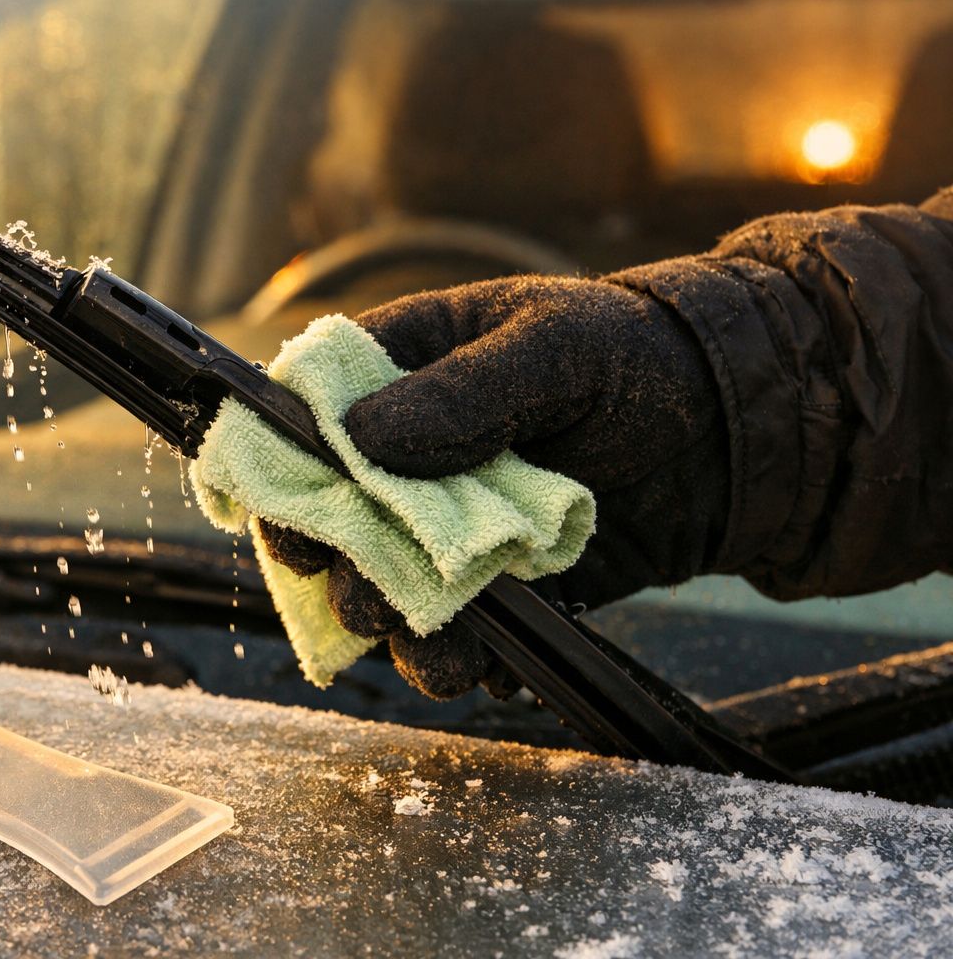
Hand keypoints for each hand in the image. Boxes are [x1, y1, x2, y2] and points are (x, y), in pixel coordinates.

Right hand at [263, 274, 728, 699]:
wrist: (734, 428)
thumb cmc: (635, 355)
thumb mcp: (554, 348)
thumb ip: (464, 391)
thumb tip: (363, 439)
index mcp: (401, 369)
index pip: (306, 417)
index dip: (283, 474)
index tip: (293, 530)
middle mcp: (408, 453)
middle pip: (336, 519)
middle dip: (346, 572)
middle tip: (369, 604)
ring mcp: (451, 521)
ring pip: (394, 586)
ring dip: (405, 634)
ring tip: (447, 662)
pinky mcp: (503, 579)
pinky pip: (468, 628)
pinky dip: (477, 658)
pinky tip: (502, 670)